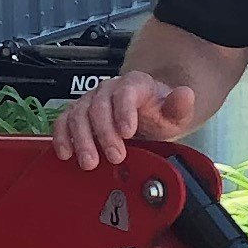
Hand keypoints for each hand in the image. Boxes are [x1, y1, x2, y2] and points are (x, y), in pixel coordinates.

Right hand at [52, 70, 202, 168]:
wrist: (147, 114)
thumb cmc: (158, 113)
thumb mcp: (175, 112)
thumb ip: (179, 105)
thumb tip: (185, 95)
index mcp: (134, 84)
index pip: (125, 93)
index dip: (123, 111)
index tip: (127, 132)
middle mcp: (108, 90)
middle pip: (99, 106)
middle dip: (104, 133)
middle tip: (114, 156)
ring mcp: (91, 101)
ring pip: (78, 114)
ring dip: (82, 140)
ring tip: (90, 162)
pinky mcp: (78, 115)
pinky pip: (63, 122)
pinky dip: (62, 137)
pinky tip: (66, 153)